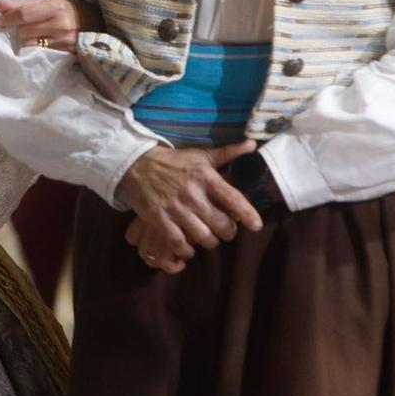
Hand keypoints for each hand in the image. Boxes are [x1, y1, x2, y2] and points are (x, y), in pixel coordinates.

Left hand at [0, 0, 101, 51]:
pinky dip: (34, 45)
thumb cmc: (73, 9)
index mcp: (56, 6)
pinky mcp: (64, 52)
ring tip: (31, 32)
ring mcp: (62, 40)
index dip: (8, 17)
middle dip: (17, 27)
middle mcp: (60, 24)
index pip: (24, 14)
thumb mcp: (52, 0)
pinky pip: (39, 50)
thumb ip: (25, 3)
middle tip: (16, 25)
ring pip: (29, 42)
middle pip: (24, 30)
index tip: (0, 18)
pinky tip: (39, 40)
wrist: (100, 25)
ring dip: (25, 37)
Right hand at [118, 140, 264, 269]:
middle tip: (227, 231)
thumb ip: (228, 153)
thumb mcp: (201, 155)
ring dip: (210, 242)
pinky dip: (186, 250)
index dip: (248, 214)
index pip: (233, 198)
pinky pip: (178, 242)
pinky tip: (189, 248)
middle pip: (221, 224)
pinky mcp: (158, 218)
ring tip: (210, 239)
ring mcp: (174, 207)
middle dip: (229, 232)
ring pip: (203, 237)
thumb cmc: (174, 161)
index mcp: (205, 176)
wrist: (138, 164)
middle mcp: (192, 193)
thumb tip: (252, 145)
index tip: (256, 225)